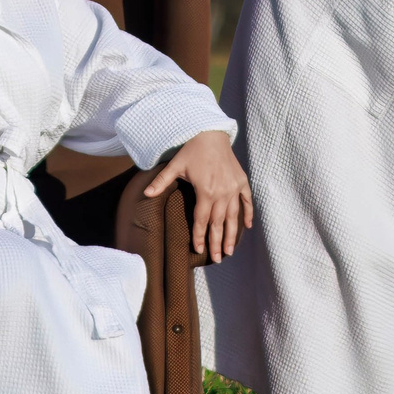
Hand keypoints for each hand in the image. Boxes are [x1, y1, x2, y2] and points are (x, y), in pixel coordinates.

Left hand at [144, 130, 253, 262]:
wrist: (212, 134)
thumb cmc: (192, 150)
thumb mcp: (175, 166)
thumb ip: (161, 182)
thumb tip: (145, 193)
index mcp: (206, 191)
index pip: (202, 220)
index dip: (200, 236)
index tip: (199, 250)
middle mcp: (222, 193)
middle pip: (219, 223)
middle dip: (217, 243)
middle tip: (217, 259)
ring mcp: (234, 188)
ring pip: (233, 216)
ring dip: (232, 235)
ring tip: (230, 251)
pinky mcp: (241, 182)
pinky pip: (246, 201)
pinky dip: (248, 214)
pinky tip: (246, 227)